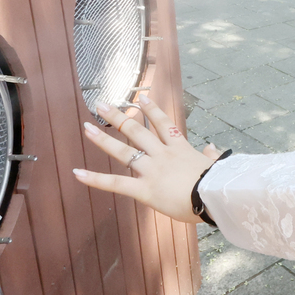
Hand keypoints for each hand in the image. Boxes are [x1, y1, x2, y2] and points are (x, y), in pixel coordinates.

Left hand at [74, 96, 224, 223]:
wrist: (215, 195)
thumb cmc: (218, 183)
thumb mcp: (215, 165)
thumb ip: (211, 155)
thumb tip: (212, 148)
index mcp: (180, 149)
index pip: (163, 124)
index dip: (151, 110)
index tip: (140, 98)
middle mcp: (162, 155)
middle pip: (137, 131)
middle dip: (118, 117)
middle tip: (101, 104)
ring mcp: (152, 171)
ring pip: (123, 152)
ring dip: (103, 139)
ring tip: (86, 127)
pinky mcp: (144, 190)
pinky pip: (116, 183)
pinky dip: (95, 179)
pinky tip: (77, 172)